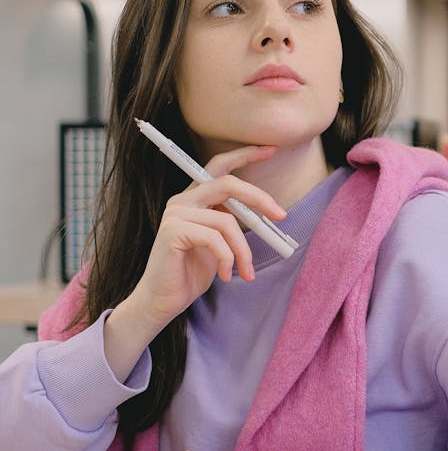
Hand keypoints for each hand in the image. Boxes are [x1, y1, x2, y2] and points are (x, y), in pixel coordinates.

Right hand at [133, 144, 282, 330]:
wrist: (163, 301)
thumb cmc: (191, 274)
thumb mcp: (219, 245)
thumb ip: (232, 224)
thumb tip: (265, 215)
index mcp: (195, 199)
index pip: (219, 166)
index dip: (245, 154)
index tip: (271, 149)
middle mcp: (183, 200)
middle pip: (228, 184)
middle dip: (259, 198)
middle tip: (282, 216)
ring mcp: (176, 214)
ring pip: (227, 221)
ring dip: (243, 250)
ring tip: (246, 272)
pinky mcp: (173, 231)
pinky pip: (215, 239)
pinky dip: (228, 259)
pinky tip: (226, 275)